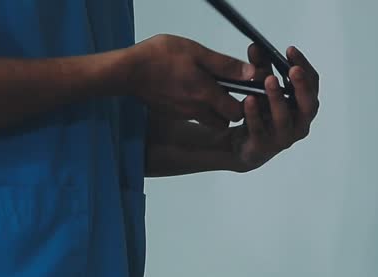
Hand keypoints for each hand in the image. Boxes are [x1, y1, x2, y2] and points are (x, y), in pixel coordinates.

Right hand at [120, 34, 255, 127]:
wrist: (128, 72)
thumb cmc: (159, 57)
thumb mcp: (196, 52)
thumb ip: (224, 65)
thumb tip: (249, 73)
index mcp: (206, 94)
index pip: (236, 112)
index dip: (244, 104)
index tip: (243, 90)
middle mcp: (196, 109)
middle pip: (225, 122)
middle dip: (230, 110)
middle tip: (228, 91)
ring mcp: (183, 113)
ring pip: (209, 120)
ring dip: (214, 111)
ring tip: (209, 91)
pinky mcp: (172, 113)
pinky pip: (192, 115)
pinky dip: (196, 107)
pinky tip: (189, 90)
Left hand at [227, 44, 319, 172]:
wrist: (243, 145)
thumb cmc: (261, 112)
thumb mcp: (260, 87)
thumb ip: (260, 67)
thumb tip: (255, 46)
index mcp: (304, 105)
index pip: (312, 84)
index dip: (304, 66)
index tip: (290, 50)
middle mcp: (299, 123)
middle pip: (308, 105)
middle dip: (302, 86)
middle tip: (293, 69)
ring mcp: (283, 138)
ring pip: (284, 119)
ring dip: (278, 98)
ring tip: (269, 80)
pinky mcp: (263, 147)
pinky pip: (259, 129)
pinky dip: (254, 114)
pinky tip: (249, 100)